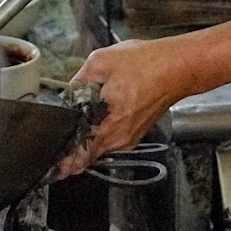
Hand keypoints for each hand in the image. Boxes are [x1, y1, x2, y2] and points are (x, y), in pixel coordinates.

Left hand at [54, 37, 195, 177]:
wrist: (178, 68)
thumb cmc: (146, 64)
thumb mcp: (101, 62)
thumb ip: (79, 80)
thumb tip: (69, 94)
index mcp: (106, 123)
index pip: (79, 156)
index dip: (64, 163)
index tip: (52, 168)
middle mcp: (118, 137)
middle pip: (88, 153)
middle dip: (73, 150)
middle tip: (58, 149)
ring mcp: (129, 137)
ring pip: (100, 145)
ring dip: (89, 137)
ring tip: (78, 126)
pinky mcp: (137, 131)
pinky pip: (113, 137)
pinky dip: (103, 131)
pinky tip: (100, 116)